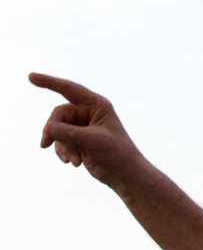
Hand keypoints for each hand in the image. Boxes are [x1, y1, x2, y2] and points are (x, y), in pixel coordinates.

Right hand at [29, 73, 144, 188]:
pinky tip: (73, 163)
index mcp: (97, 104)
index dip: (49, 82)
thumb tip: (48, 128)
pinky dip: (64, 152)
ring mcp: (81, 126)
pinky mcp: (77, 139)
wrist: (124, 173)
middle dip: (53, 131)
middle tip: (45, 143)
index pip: (69, 89)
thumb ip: (69, 133)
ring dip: (62, 147)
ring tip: (73, 161)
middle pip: (58, 115)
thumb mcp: (93, 140)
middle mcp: (88, 112)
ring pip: (57, 130)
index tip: (30, 76)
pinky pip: (60, 141)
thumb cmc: (116, 152)